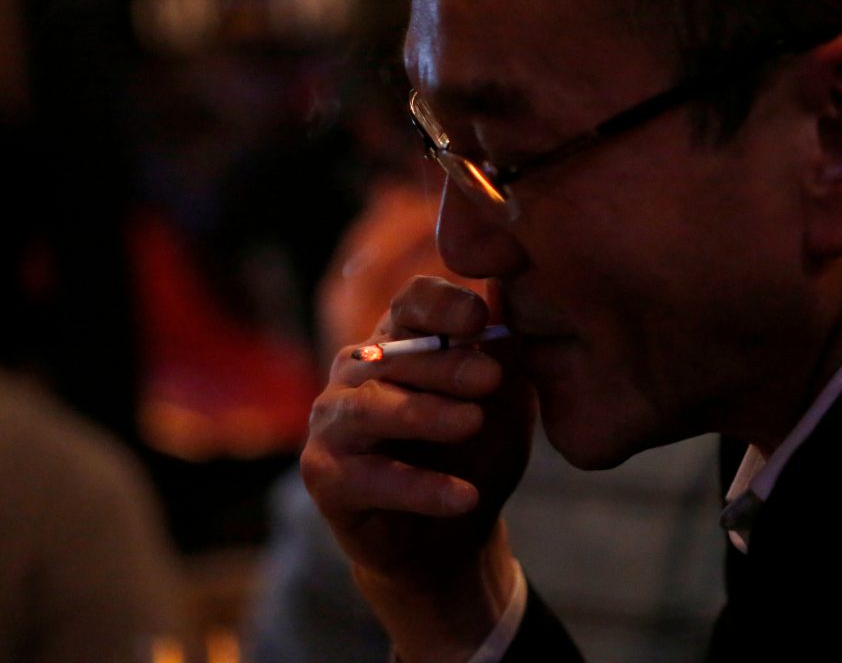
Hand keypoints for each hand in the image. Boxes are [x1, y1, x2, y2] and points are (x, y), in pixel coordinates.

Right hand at [301, 276, 533, 660]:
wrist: (449, 539)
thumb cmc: (475, 454)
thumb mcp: (504, 405)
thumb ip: (508, 362)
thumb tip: (515, 317)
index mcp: (401, 339)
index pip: (413, 303)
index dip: (443, 304)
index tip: (481, 317)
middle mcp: (358, 370)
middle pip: (393, 353)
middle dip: (444, 364)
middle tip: (491, 378)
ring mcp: (334, 420)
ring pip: (369, 408)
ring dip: (422, 414)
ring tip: (472, 424)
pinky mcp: (325, 475)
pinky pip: (371, 477)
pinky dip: (420, 488)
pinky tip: (464, 497)